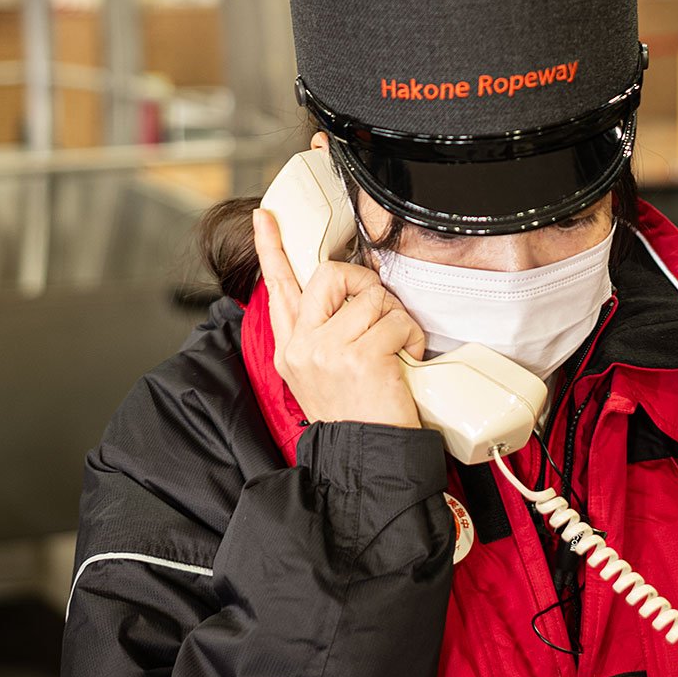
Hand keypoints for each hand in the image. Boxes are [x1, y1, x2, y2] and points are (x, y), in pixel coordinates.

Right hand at [253, 208, 424, 428]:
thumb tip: (348, 294)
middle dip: (362, 281)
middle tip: (378, 309)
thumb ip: (325, 333)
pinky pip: (395, 320)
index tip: (265, 218)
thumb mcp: (323, 374)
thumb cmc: (356, 416)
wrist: (366, 458)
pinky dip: (411, 338)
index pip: (278, 288)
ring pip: (371, 296)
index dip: (271, 249)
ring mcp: (328, 350)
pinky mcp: (359, 356)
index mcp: (291, 348)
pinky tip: (405, 361)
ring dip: (396, 318)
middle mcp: (303, 345)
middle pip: (329, 274)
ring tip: (396, 350)